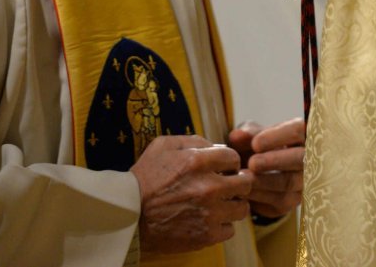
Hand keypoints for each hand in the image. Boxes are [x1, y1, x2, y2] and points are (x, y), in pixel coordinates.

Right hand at [130, 135, 253, 253]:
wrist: (129, 215)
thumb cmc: (145, 178)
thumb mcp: (163, 146)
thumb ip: (193, 140)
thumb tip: (217, 146)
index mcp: (198, 161)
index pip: (234, 158)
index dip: (229, 162)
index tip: (223, 169)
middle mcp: (208, 187)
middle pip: (246, 182)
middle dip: (238, 182)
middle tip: (229, 186)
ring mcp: (209, 213)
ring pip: (242, 208)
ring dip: (233, 205)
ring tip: (220, 205)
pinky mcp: (206, 235)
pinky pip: (230, 230)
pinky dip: (222, 225)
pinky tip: (209, 220)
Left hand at [228, 118, 304, 218]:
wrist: (258, 172)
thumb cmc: (259, 146)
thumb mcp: (253, 135)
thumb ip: (247, 133)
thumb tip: (237, 136)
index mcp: (302, 133)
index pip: (298, 130)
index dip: (278, 137)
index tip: (256, 143)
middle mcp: (308, 158)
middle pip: (300, 158)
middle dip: (275, 161)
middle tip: (252, 162)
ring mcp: (302, 182)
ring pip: (289, 182)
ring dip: (264, 180)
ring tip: (244, 177)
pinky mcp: (291, 202)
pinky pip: (279, 200)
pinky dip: (260, 195)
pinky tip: (244, 190)